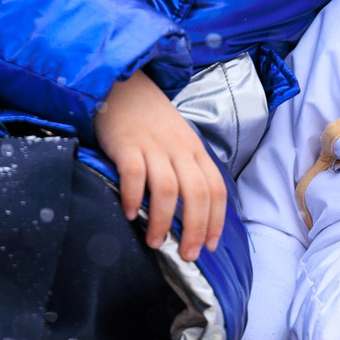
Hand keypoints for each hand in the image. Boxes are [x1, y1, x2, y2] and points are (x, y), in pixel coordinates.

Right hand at [92, 71, 227, 261]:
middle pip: (197, 194)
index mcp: (195, 150)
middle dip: (195, 229)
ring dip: (163, 221)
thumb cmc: (150, 119)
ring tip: (156, 242)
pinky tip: (129, 214)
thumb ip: (185, 169)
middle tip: (188, 255)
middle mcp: (179, 149)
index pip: (216, 189)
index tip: (210, 246)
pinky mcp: (126, 143)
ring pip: (167, 189)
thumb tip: (190, 212)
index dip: (216, 220)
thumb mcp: (178, 140)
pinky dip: (134, 197)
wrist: (123, 83)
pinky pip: (134, 173)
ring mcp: (153, 145)